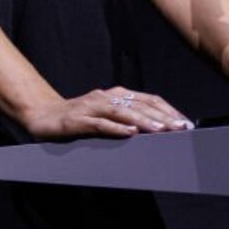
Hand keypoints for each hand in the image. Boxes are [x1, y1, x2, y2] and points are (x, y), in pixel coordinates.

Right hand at [23, 85, 193, 139]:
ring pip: (122, 112)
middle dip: (162, 117)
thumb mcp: (106, 117)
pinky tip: (130, 133)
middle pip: (139, 104)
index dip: (168, 110)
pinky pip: (100, 124)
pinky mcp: (78, 120)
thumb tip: (158, 131)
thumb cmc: (79, 118)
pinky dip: (116, 128)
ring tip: (160, 130)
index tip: (185, 123)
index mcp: (116, 95)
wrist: (43, 115)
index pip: (149, 99)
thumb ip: (127, 120)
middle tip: (180, 128)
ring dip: (143, 121)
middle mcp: (106, 97)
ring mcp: (91, 107)